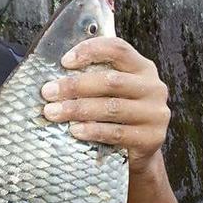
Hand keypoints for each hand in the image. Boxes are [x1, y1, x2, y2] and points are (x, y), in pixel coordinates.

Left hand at [41, 37, 169, 173]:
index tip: (64, 62)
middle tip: (48, 92)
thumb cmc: (118, 118)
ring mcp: (155, 114)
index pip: (118, 49)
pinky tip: (74, 131)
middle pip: (111, 81)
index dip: (90, 51)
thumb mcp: (113, 93)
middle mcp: (153, 87)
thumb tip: (54, 78)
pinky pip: (116, 133)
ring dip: (78, 109)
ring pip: (111, 107)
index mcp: (142, 68)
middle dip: (75, 86)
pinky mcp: (151, 138)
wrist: (138, 154)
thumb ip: (94, 79)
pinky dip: (92, 131)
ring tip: (53, 113)